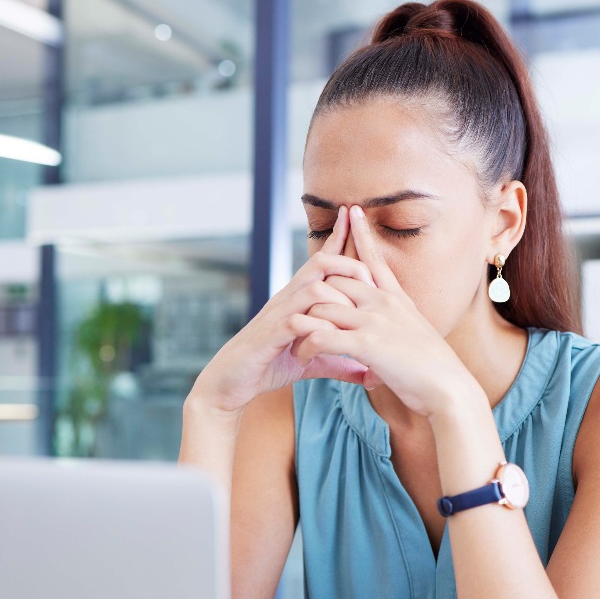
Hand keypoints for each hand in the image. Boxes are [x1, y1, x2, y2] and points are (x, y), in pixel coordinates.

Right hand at [188, 206, 377, 413]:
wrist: (229, 383)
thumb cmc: (269, 365)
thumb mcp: (311, 362)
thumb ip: (338, 361)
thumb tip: (367, 371)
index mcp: (297, 300)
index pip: (321, 262)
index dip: (337, 238)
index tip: (352, 215)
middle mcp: (287, 300)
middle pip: (320, 264)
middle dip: (349, 266)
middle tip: (370, 282)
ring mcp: (278, 316)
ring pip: (313, 290)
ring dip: (339, 300)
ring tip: (355, 316)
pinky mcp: (270, 337)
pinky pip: (298, 323)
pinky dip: (318, 329)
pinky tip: (333, 340)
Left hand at [291, 206, 480, 417]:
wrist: (450, 390)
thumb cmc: (435, 371)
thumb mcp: (418, 337)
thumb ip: (399, 326)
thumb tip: (390, 332)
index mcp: (397, 300)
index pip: (375, 260)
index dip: (363, 235)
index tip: (352, 211)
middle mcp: (384, 303)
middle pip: (336, 278)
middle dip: (313, 293)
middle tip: (296, 312)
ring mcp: (375, 321)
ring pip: (322, 307)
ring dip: (302, 325)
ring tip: (293, 343)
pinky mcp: (366, 344)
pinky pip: (322, 336)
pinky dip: (307, 346)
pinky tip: (302, 357)